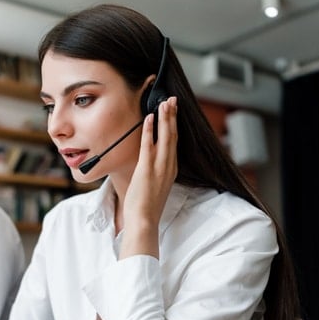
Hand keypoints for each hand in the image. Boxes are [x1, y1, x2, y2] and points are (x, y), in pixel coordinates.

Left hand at [120, 97, 177, 258]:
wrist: (144, 219)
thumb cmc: (146, 206)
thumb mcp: (155, 186)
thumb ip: (155, 173)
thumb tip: (149, 166)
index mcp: (171, 169)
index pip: (174, 143)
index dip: (174, 125)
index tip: (173, 112)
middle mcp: (168, 165)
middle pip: (173, 135)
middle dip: (173, 116)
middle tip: (172, 99)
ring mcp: (159, 166)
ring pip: (165, 136)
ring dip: (165, 118)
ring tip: (165, 102)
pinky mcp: (147, 168)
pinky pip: (149, 144)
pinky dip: (150, 130)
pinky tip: (149, 117)